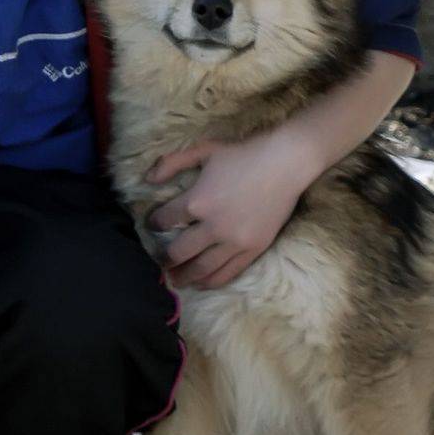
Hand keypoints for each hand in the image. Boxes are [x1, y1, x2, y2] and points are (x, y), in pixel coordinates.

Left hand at [144, 126, 316, 289]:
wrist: (286, 163)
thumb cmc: (243, 154)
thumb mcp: (204, 150)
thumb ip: (172, 163)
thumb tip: (147, 179)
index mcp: (198, 201)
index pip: (165, 220)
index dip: (154, 223)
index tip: (151, 225)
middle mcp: (213, 227)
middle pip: (179, 251)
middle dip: (164, 258)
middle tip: (158, 262)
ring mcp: (234, 241)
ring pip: (202, 268)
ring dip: (185, 276)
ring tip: (175, 280)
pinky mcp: (253, 249)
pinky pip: (228, 272)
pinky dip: (212, 281)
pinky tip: (201, 284)